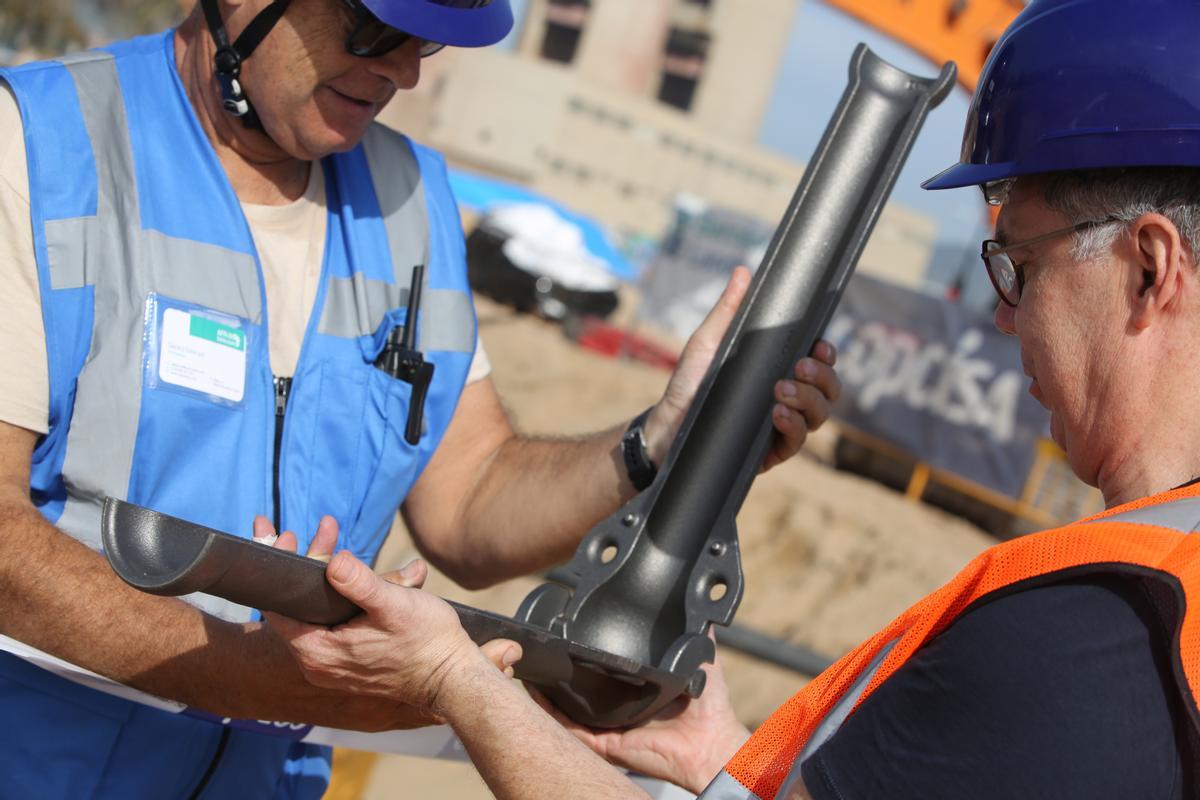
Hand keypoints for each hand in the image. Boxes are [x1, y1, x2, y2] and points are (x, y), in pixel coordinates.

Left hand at [264, 541, 521, 720]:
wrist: (451, 678)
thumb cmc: (427, 642)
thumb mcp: (395, 606)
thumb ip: (360, 584)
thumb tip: (333, 560)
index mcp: (318, 652)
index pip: (277, 608)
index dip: (277, 571)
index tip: (286, 537)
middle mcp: (317, 664)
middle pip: (296, 608)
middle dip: (309, 564)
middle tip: (321, 529)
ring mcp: (332, 665)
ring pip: (316, 613)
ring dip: (327, 578)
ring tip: (339, 544)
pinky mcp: (348, 662)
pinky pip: (332, 623)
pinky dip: (340, 597)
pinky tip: (360, 578)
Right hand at [532, 649, 749, 793]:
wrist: (713, 745)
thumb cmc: (709, 709)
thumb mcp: (702, 662)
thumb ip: (698, 636)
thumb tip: (704, 606)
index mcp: (634, 692)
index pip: (600, 675)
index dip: (581, 660)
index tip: (565, 641)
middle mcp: (617, 709)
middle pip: (575, 693)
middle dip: (553, 678)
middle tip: (537, 655)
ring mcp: (608, 727)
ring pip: (565, 713)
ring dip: (544, 695)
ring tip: (528, 672)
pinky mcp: (605, 744)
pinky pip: (571, 731)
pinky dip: (551, 716)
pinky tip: (538, 697)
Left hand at [645, 266, 840, 471]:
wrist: (668, 424)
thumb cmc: (690, 382)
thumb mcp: (707, 342)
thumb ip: (728, 310)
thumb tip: (742, 272)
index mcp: (778, 370)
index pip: (819, 361)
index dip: (827, 354)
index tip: (820, 345)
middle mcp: (788, 398)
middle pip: (829, 388)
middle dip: (822, 376)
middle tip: (800, 366)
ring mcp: (782, 426)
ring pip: (819, 414)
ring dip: (808, 400)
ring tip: (780, 390)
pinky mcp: (771, 451)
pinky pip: (797, 441)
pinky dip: (793, 426)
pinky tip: (777, 414)